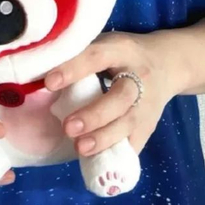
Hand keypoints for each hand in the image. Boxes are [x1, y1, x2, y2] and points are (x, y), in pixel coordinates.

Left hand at [44, 30, 182, 159]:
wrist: (167, 64)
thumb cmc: (123, 54)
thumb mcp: (106, 44)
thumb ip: (79, 56)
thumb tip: (37, 74)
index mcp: (122, 49)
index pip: (97, 56)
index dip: (74, 69)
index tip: (49, 83)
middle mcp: (139, 76)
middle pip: (120, 98)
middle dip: (94, 115)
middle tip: (68, 127)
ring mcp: (148, 104)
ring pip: (129, 123)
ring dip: (104, 138)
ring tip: (80, 148)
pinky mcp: (150, 126)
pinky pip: (134, 144)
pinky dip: (116, 154)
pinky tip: (98, 161)